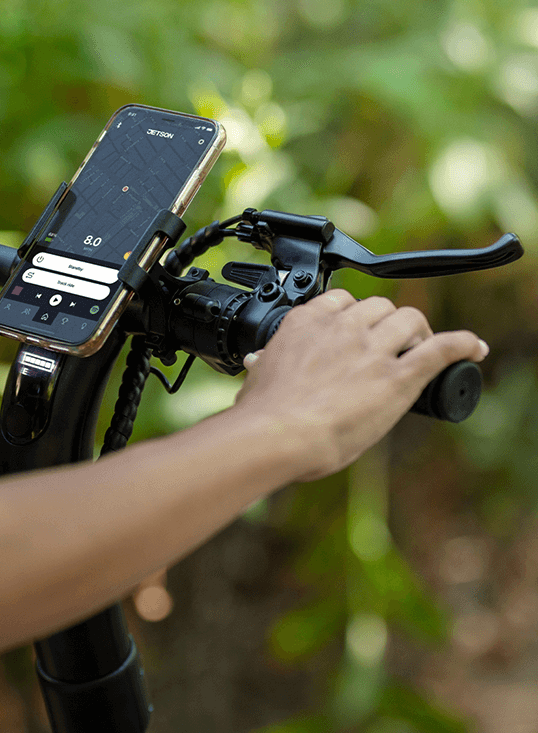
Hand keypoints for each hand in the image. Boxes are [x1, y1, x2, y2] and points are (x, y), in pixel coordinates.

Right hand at [233, 288, 489, 480]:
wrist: (278, 433)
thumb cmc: (264, 411)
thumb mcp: (258, 376)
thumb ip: (264, 364)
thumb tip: (258, 362)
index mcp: (306, 322)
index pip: (341, 299)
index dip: (355, 315)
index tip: (358, 331)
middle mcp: (343, 327)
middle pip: (380, 305)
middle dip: (389, 323)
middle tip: (392, 347)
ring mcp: (372, 350)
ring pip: (410, 319)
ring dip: (418, 333)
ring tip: (419, 353)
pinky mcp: (398, 377)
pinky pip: (441, 349)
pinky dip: (463, 344)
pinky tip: (474, 348)